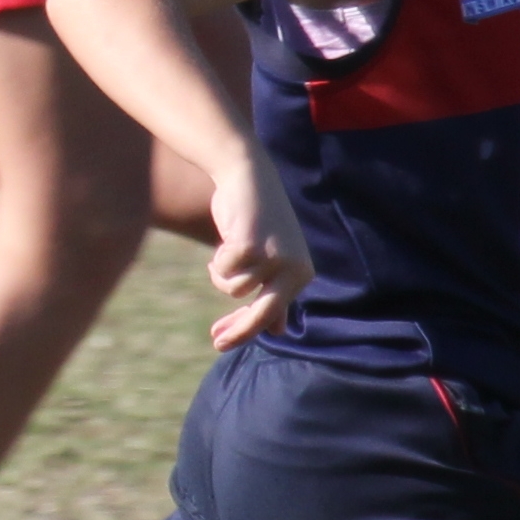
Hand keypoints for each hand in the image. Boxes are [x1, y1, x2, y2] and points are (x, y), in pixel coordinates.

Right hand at [203, 163, 309, 350]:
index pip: (272, 315)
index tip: (220, 342)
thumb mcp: (270, 258)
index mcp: (302, 274)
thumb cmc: (257, 217)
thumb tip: (279, 331)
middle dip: (239, 332)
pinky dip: (218, 258)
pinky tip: (227, 238)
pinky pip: (223, 270)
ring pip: (234, 289)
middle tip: (217, 343)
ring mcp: (273, 258)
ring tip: (227, 250)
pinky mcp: (250, 247)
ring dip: (222, 272)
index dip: (245, 330)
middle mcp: (293, 269)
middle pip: (261, 314)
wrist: (248, 175)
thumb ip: (276, 292)